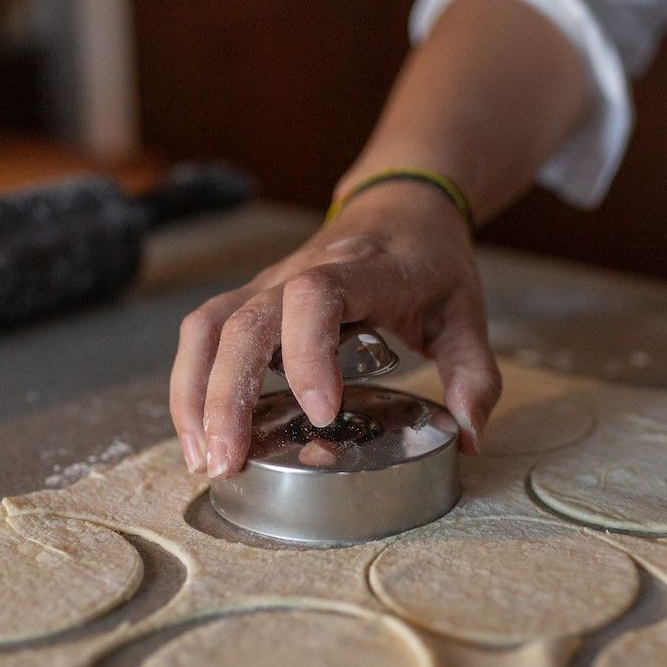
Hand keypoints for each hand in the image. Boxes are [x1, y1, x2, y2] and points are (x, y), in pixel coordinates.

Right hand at [170, 182, 500, 477]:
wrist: (400, 204)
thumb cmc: (430, 261)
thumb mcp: (468, 315)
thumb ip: (475, 376)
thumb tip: (469, 436)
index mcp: (364, 271)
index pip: (317, 296)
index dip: (310, 353)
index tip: (322, 412)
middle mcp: (300, 272)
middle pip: (244, 323)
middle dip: (228, 397)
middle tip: (230, 461)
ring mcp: (267, 283)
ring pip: (208, 327)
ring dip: (194, 394)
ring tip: (204, 457)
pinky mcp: (249, 299)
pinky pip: (203, 335)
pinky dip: (191, 385)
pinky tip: (199, 435)